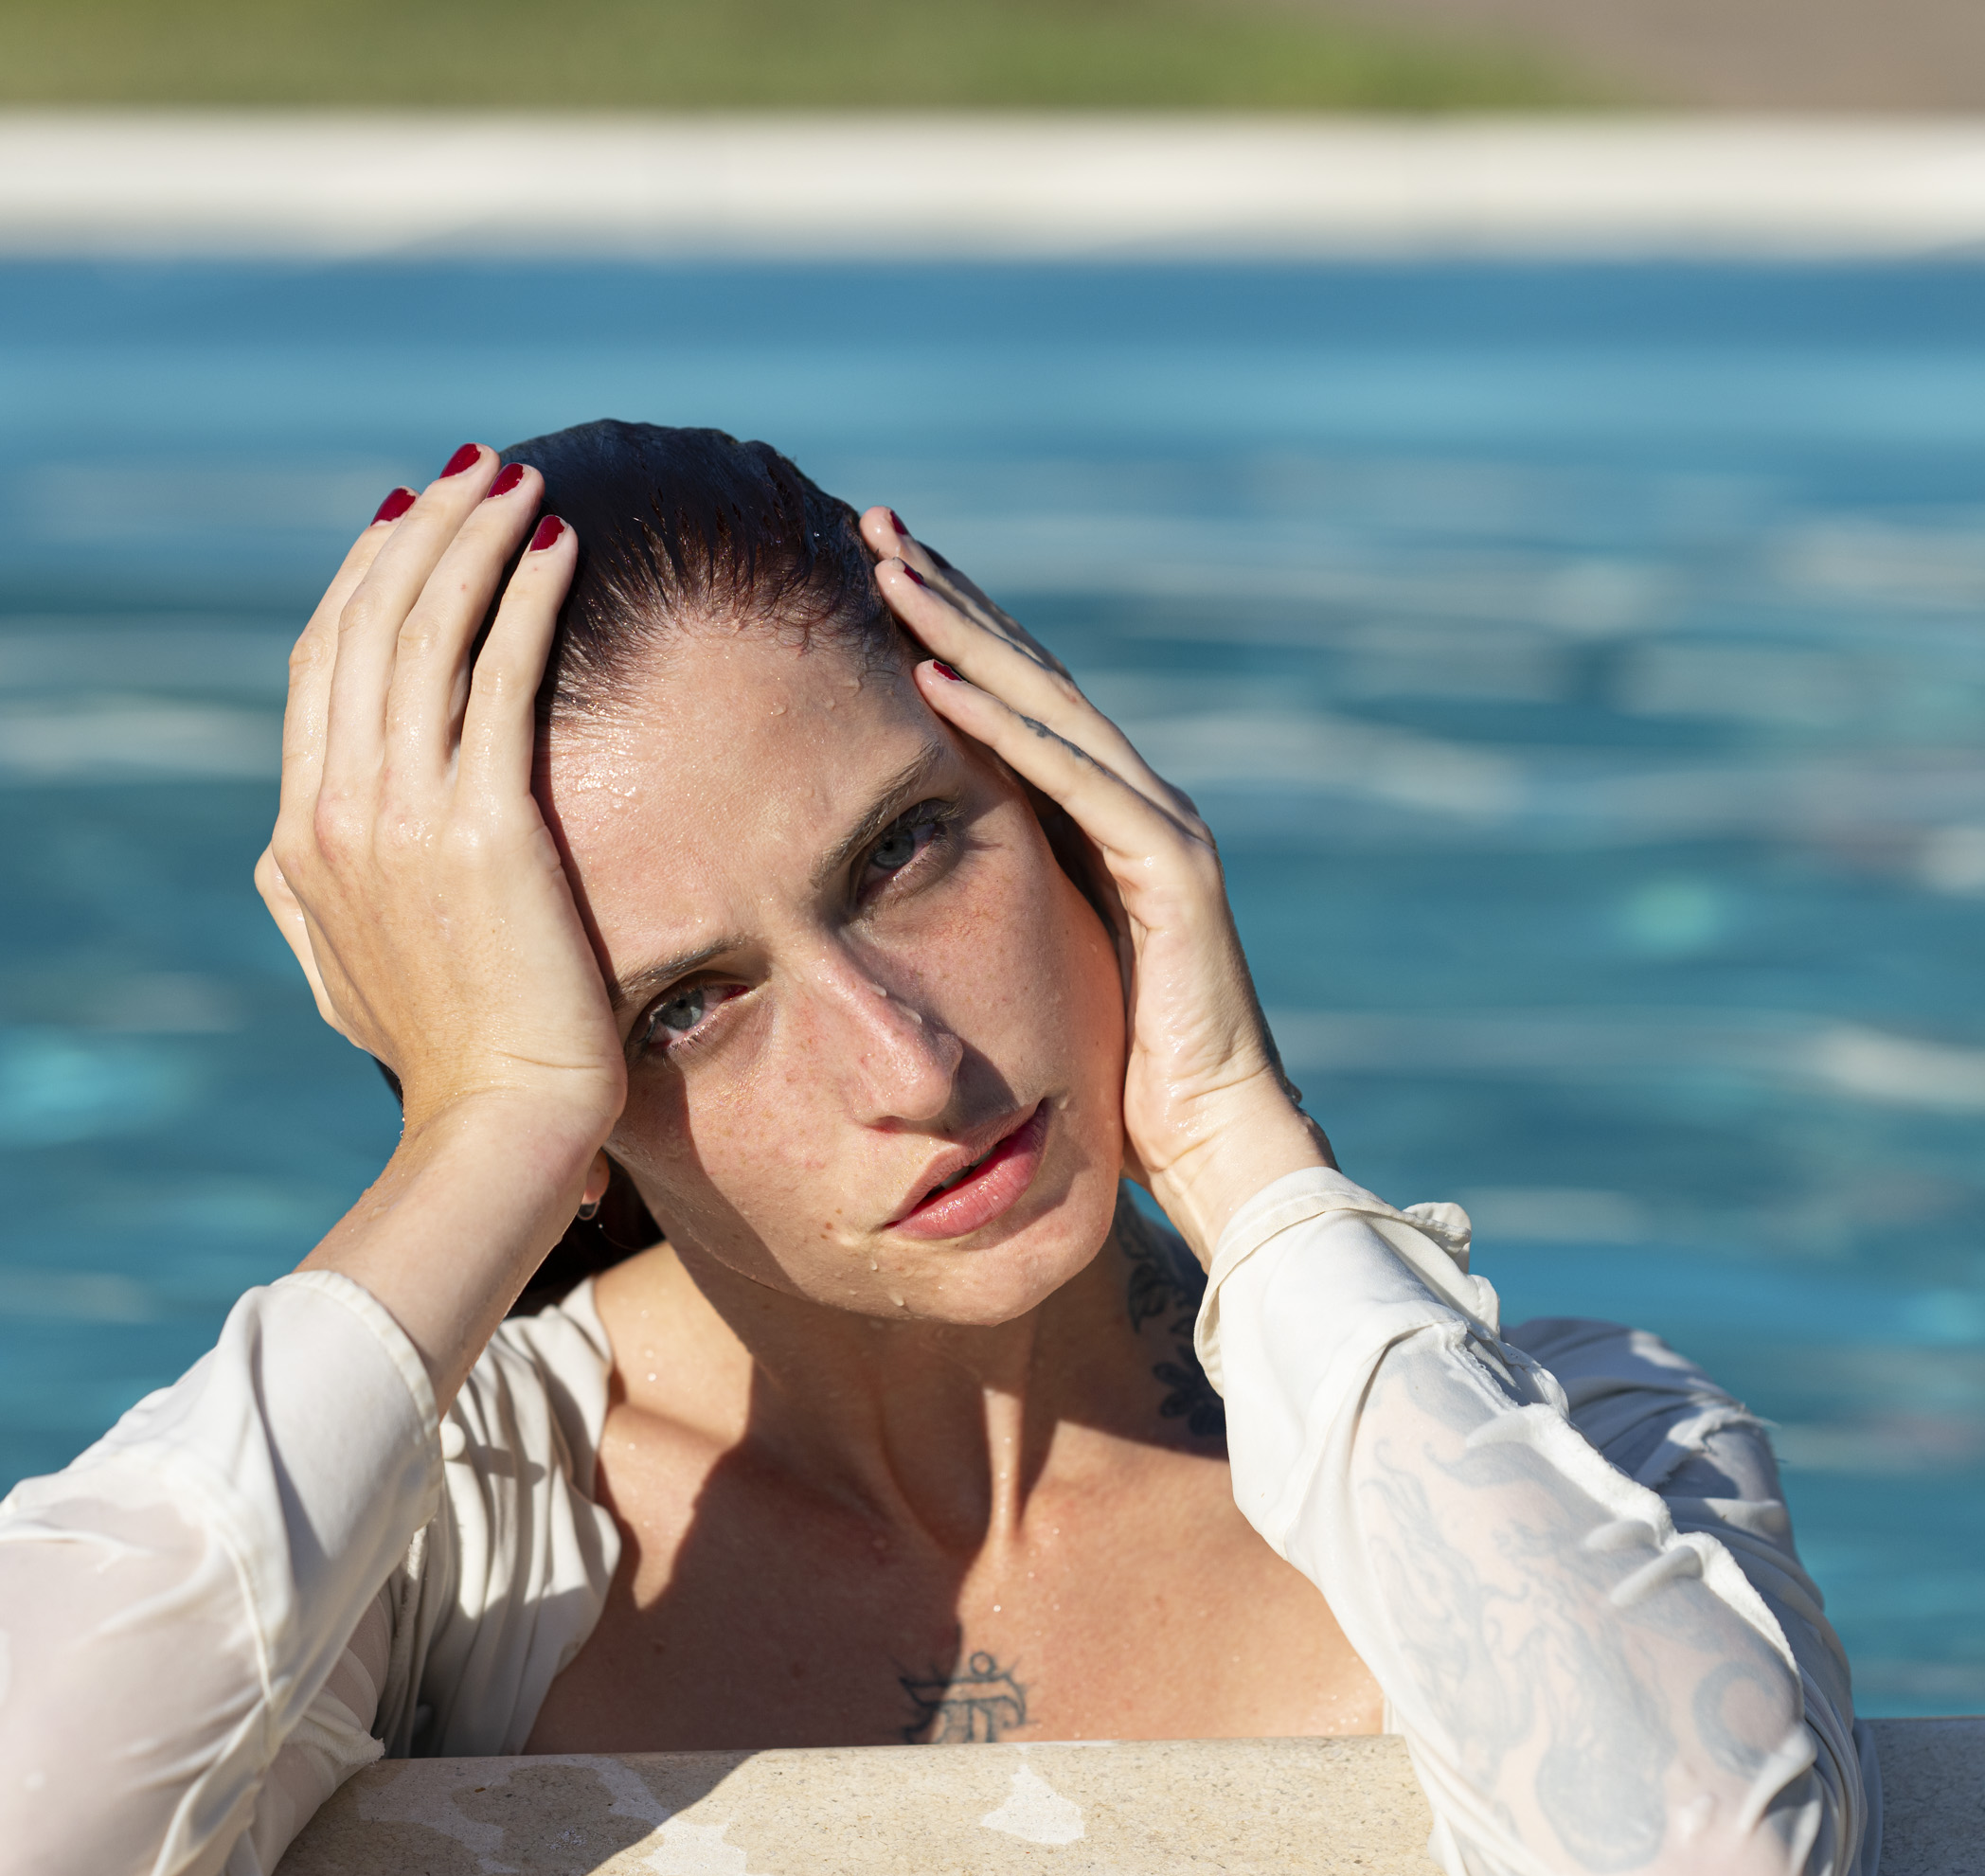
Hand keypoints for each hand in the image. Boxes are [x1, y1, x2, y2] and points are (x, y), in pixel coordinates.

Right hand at [257, 456, 624, 1155]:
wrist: (496, 1124)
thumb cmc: (443, 1059)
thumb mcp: (338, 973)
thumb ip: (306, 897)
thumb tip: (288, 845)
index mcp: (300, 838)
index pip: (323, 668)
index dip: (365, 581)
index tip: (411, 524)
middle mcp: (337, 812)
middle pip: (368, 626)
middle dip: (423, 533)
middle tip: (475, 472)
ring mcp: (403, 816)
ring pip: (430, 633)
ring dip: (476, 541)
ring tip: (523, 483)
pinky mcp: (487, 829)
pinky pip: (501, 679)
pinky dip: (526, 602)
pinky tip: (560, 551)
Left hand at [862, 507, 1332, 1264]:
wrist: (1210, 1143)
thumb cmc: (1115, 1072)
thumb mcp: (1032, 959)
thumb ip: (993, 898)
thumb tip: (894, 883)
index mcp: (1099, 817)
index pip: (1014, 700)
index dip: (949, 630)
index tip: (872, 574)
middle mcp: (1134, 800)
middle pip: (1028, 674)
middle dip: (949, 596)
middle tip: (872, 526)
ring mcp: (1158, 825)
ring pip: (1047, 704)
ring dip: (964, 630)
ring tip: (889, 569)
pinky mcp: (1170, 867)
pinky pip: (1069, 782)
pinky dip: (1000, 726)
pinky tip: (930, 677)